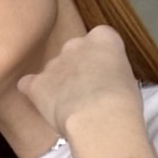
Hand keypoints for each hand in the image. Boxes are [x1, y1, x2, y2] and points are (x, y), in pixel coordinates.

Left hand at [16, 21, 140, 141]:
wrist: (100, 119)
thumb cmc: (123, 104)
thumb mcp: (129, 78)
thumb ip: (112, 71)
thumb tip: (105, 81)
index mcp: (103, 37)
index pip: (100, 41)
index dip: (102, 62)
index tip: (105, 78)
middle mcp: (76, 43)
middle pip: (74, 53)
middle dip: (78, 71)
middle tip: (88, 95)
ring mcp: (54, 62)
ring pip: (54, 70)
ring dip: (59, 85)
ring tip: (71, 109)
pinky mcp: (37, 83)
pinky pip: (29, 84)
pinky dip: (34, 93)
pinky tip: (43, 106)